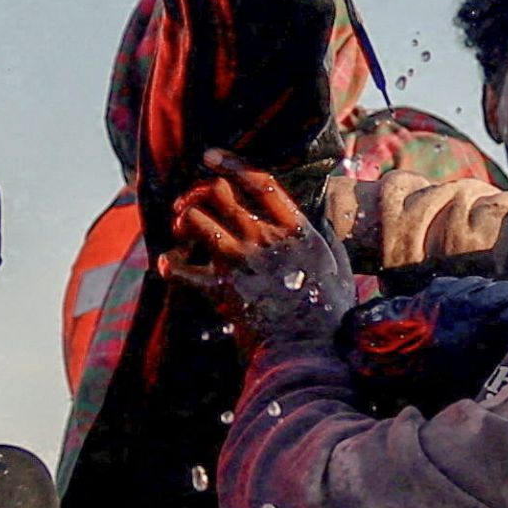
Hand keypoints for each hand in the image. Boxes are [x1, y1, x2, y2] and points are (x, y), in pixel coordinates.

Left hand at [167, 152, 351, 350]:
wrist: (309, 352)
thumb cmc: (329, 313)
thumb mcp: (338, 266)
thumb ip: (325, 237)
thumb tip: (319, 219)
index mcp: (295, 230)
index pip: (260, 182)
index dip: (231, 164)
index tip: (210, 156)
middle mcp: (264, 239)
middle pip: (220, 194)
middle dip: (199, 191)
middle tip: (192, 201)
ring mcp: (241, 263)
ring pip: (197, 221)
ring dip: (185, 218)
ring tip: (183, 226)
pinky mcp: (223, 290)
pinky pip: (185, 272)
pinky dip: (173, 266)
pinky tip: (169, 262)